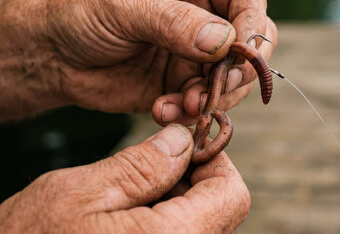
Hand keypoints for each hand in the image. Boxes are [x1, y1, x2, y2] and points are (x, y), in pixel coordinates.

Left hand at [0, 0, 276, 119]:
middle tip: (216, 87)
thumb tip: (225, 42)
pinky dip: (193, 111)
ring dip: (216, 96)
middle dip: (240, 69)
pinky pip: (208, 101)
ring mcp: (198, 52)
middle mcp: (206, 15)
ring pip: (236, 77)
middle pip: (253, 41)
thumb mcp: (126, 7)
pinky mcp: (186, 83)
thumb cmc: (85, 13)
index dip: (253, 25)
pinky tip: (163, 110)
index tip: (242, 53)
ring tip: (183, 105)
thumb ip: (175, 22)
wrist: (56, 55)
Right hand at [0, 125, 249, 232]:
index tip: (184, 145)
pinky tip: (123, 217)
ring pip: (198, 224)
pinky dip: (160, 220)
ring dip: (171, 200)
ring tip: (125, 196)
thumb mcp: (82, 193)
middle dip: (188, 179)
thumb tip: (183, 140)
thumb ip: (142, 165)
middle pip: (218, 210)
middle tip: (146, 167)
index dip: (213, 161)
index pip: (232, 195)